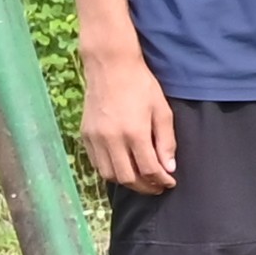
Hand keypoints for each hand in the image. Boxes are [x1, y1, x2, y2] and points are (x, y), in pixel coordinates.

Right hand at [78, 38, 178, 195]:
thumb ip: (166, 141)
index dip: (161, 180)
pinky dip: (110, 171)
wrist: (111, 67)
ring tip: (142, 180)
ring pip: (109, 174)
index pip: (149, 169)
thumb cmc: (141, 86)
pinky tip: (124, 168)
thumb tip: (169, 167)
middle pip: (127, 177)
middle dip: (145, 187)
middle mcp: (111, 139)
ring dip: (127, 182)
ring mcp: (95, 138)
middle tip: (157, 186)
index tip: (170, 183)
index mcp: (134, 133)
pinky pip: (97, 163)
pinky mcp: (85, 135)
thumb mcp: (162, 110)